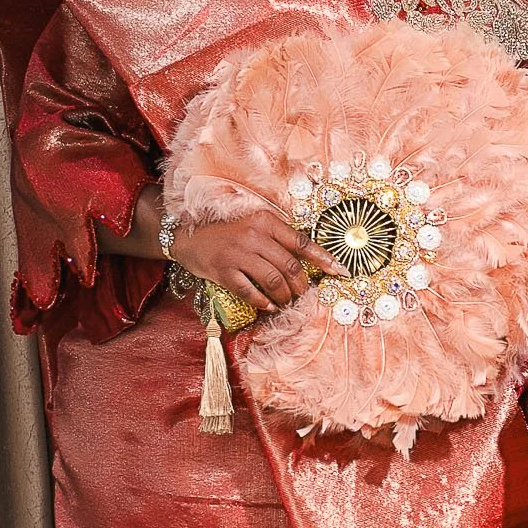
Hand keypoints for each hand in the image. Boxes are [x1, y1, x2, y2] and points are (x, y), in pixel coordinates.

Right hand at [171, 211, 340, 312]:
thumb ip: (278, 239)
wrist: (188, 236)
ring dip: (284, 297)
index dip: (324, 259)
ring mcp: (238, 253)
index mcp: (265, 221)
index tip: (340, 271)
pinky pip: (251, 292)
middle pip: (290, 267)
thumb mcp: (254, 226)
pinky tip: (268, 306)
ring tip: (286, 302)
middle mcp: (254, 235)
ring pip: (274, 281)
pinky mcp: (223, 270)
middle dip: (301, 286)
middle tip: (302, 295)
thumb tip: (308, 261)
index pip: (302, 242)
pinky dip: (263, 302)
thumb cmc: (227, 233)